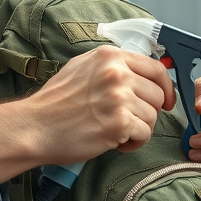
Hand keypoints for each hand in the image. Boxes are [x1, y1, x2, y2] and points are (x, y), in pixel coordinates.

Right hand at [0, 45, 175, 181]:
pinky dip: (132, 143)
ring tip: (112, 131)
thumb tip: (142, 73)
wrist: (34, 126)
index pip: (156, 68)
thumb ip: (112, 67)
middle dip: (146, 112)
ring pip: (152, 117)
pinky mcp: (119, 122)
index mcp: (110, 57)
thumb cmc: (55, 103)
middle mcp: (117, 73)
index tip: (166, 100)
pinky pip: (144, 134)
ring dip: (136, 129)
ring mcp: (119, 97)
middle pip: (157, 95)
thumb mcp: (82, 68)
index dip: (166, 87)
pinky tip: (112, 142)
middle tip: (125, 121)